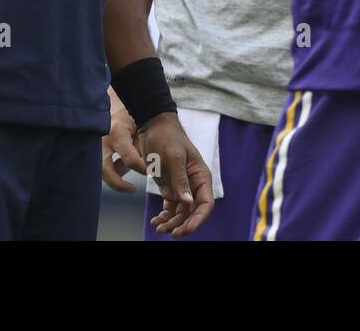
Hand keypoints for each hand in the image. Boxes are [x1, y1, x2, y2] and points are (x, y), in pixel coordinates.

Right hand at [101, 86, 144, 191]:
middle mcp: (102, 141)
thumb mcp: (140, 126)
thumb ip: (142, 146)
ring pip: (100, 170)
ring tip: (127, 186)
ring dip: (113, 179)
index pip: (130, 159)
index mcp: (117, 133)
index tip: (149, 171)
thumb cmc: (130, 114)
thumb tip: (149, 167)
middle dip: (118, 183)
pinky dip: (110, 172)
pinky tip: (121, 175)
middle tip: (131, 188)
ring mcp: (95, 145)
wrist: (114, 101)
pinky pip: (100, 165)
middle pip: (105, 170)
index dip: (142, 168)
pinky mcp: (94, 148)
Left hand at [137, 112, 214, 237]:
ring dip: (171, 223)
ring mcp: (181, 187)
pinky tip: (155, 221)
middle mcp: (193, 185)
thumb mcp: (174, 156)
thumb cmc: (167, 137)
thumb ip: (180, 179)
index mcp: (201, 176)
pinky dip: (164, 216)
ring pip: (180, 213)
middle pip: (193, 212)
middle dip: (183, 225)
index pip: (206, 204)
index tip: (187, 230)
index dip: (198, 219)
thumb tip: (187, 202)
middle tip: (170, 233)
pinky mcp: (169, 187)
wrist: (153, 126)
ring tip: (158, 227)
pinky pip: (170, 207)